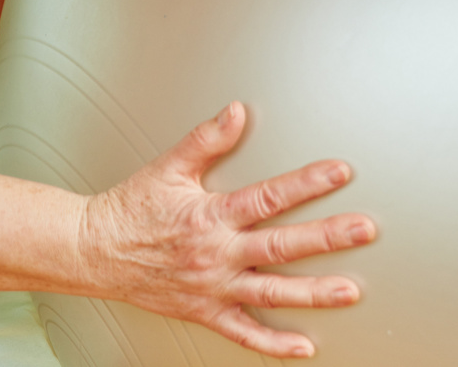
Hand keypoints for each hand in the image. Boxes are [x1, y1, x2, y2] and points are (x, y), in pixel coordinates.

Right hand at [76, 102, 374, 357]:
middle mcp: (217, 253)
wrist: (94, 251)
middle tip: (363, 229)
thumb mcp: (168, 168)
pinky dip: (274, 344)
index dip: (307, 183)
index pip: (268, 196)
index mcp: (211, 215)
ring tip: (349, 290)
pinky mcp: (205, 312)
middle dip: (326, 238)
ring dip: (313, 293)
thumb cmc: (131, 210)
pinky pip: (244, 333)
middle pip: (281, 246)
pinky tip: (304, 346)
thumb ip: (206, 140)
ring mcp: (214, 287)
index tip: (339, 171)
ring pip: (271, 293)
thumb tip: (236, 113)